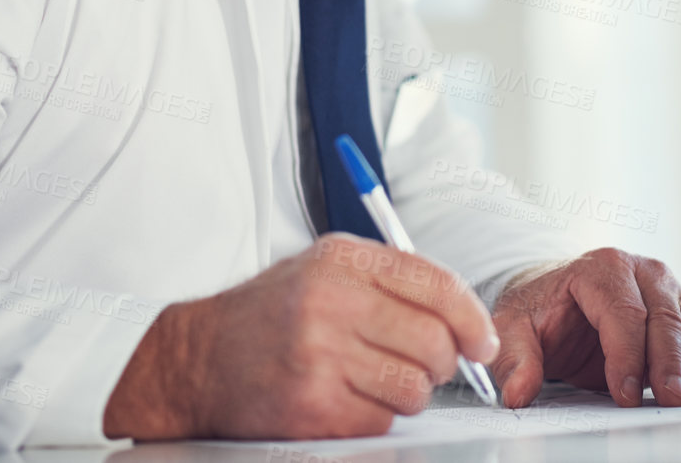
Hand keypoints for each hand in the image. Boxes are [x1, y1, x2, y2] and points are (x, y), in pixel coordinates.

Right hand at [102, 233, 497, 439]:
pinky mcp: (311, 406)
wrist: (197, 360)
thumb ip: (391, 282)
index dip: (473, 318)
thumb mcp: (324, 269)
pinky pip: (382, 420)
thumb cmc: (271, 315)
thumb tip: (466, 318)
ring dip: (410, 393)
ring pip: (414, 387)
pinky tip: (349, 399)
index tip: (483, 341)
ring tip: (381, 381)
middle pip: (434, 340)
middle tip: (428, 365)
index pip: (437, 284)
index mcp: (342, 260)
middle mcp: (331, 301)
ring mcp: (319, 355)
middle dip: (444, 361)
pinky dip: (377, 416)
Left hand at [488, 248, 680, 408]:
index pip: (622, 311)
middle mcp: (640, 271)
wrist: (557, 297)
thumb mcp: (514, 327)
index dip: (626, 354)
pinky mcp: (680, 309)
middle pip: (663, 316)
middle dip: (669, 362)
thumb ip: (515, 358)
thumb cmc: (542, 308)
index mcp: (601, 268)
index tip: (624, 392)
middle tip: (671, 398)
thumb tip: (518, 391)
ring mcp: (665, 289)